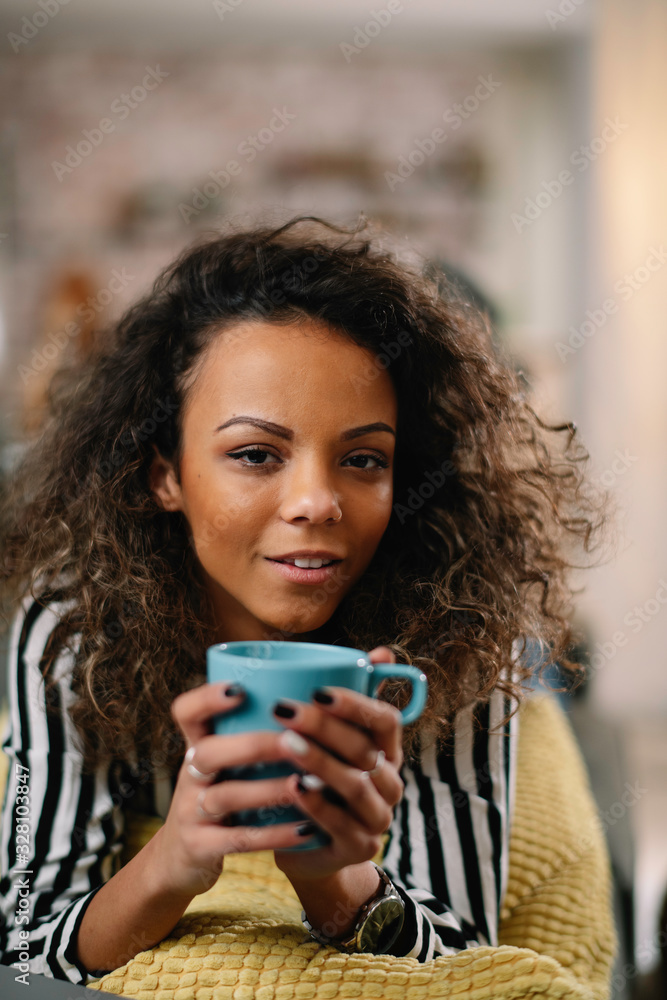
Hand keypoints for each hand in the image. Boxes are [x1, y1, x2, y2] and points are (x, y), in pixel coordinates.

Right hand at [153, 681, 320, 899]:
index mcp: (196, 747)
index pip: (186, 713)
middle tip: (294, 740)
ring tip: (311, 784)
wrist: (178, 861)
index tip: (240, 689)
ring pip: (227, 797)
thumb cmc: (216, 799)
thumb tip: (308, 702)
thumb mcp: (220, 767)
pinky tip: (307, 829)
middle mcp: (188, 776)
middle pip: (208, 752)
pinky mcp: (199, 848)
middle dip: (253, 745)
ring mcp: (190, 813)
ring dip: (271, 790)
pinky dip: (275, 835)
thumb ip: (249, 738)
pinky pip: (239, 839)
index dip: (206, 698)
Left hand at [273, 646, 405, 883]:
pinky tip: (292, 786)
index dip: (356, 704)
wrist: (310, 847)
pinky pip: (341, 824)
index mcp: (387, 751)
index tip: (317, 691)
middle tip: (284, 709)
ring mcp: (377, 818)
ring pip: (355, 786)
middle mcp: (390, 783)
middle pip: (364, 750)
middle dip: (324, 728)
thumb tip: (381, 652)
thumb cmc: (318, 780)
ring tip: (285, 743)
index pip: (385, 720)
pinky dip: (316, 804)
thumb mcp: (331, 741)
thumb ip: (347, 699)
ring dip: (320, 762)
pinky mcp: (358, 848)